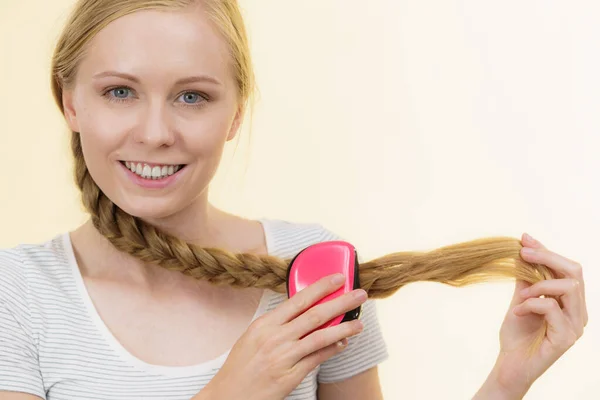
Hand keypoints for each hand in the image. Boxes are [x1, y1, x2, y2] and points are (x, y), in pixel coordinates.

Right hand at [200, 274, 366, 399]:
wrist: (228, 396)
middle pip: (315, 315)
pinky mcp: (290, 376)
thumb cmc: (240, 366)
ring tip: (359, 322)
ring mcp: (283, 357)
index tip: (338, 278)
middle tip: (359, 294)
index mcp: (264, 324)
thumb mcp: (252, 337)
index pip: (298, 300)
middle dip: (340, 302)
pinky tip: (343, 344)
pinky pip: (317, 359)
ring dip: (343, 328)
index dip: (321, 287)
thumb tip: (303, 311)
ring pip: (320, 337)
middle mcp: (275, 338)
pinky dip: (332, 350)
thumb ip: (276, 324)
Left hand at [483, 233, 587, 397]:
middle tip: (522, 253)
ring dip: (538, 285)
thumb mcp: (520, 299)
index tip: (525, 239)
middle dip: (547, 257)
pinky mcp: (565, 338)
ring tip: (520, 296)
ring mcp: (575, 326)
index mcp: (571, 301)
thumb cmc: (517, 334)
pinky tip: (517, 310)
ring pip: (568, 287)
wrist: (510, 365)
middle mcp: (579, 312)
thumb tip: (523, 248)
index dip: (547, 251)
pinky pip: (552, 308)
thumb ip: (526, 278)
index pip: (568, 268)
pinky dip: (531, 304)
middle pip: (574, 272)